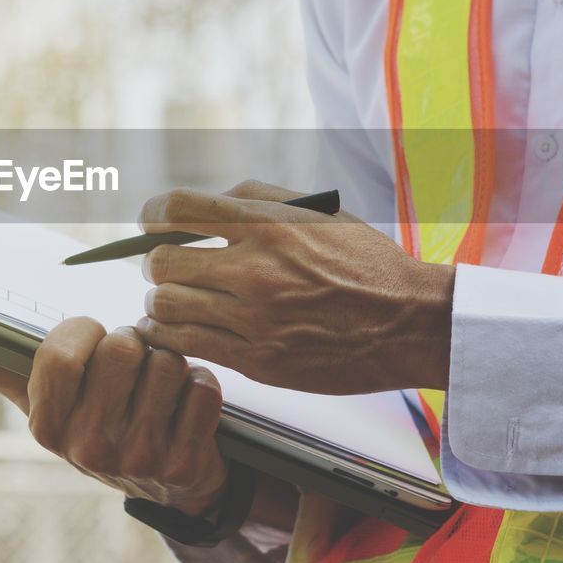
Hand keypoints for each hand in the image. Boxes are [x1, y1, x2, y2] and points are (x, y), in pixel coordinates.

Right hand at [0, 319, 227, 515]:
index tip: (90, 336)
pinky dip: (201, 385)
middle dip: (132, 343)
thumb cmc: (98, 419)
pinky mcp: (185, 461)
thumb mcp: (44, 399)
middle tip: (131, 365)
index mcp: (46, 427)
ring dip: (169, 363)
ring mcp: (137, 459)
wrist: (168, 481)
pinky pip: (203, 388)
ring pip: (165, 363)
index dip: (83, 330)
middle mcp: (87, 448)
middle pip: (120, 349)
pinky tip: (186, 404)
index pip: (58, 353)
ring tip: (157, 385)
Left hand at [135, 180, 454, 394]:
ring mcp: (254, 319)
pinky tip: (170, 330)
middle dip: (155, 261)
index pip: (178, 208)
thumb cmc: (363, 262)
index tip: (152, 220)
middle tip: (165, 267)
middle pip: (162, 261)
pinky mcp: (257, 361)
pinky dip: (166, 335)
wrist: (409, 323)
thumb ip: (255, 201)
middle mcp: (256, 270)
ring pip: (166, 306)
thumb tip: (199, 205)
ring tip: (170, 300)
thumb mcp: (317, 212)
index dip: (153, 212)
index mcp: (269, 226)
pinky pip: (186, 345)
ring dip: (158, 301)